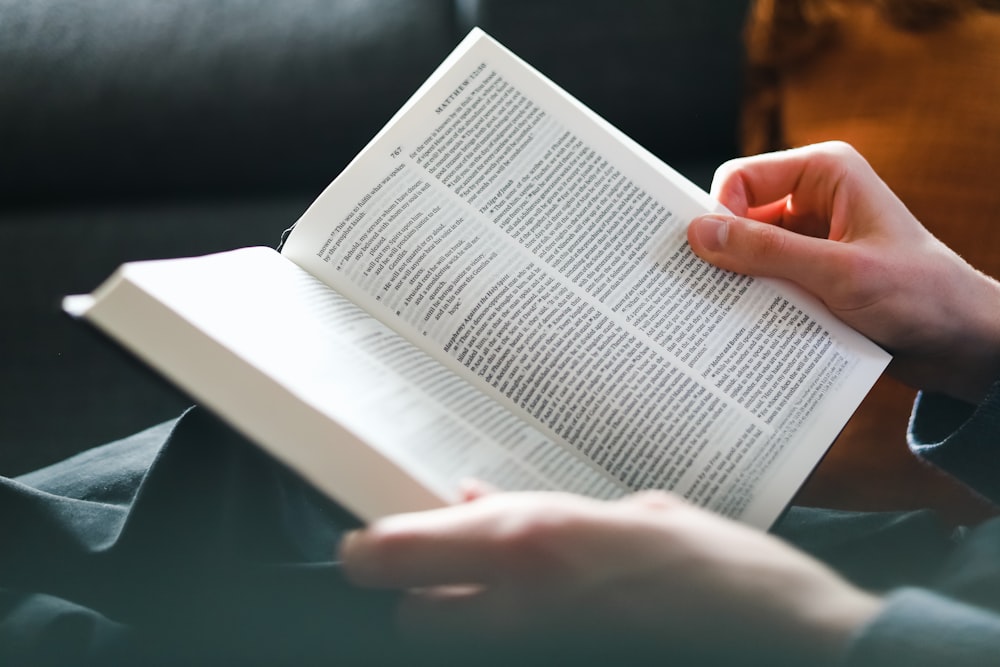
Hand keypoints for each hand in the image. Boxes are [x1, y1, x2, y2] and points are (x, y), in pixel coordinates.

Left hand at [340, 490, 879, 664]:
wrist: (782, 641)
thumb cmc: (718, 565)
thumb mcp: (633, 513)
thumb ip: (544, 512)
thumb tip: (475, 500)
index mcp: (531, 540)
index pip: (395, 556)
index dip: (369, 552)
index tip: (368, 543)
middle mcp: (518, 604)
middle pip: (414, 618)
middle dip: (419, 591)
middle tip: (448, 562)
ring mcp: (537, 650)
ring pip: (451, 643)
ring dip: (458, 615)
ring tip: (502, 586)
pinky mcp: (559, 664)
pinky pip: (499, 652)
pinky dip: (497, 631)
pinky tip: (541, 607)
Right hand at [687, 141, 999, 403]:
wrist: (963, 344)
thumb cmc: (921, 295)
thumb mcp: (840, 273)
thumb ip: (768, 251)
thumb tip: (700, 233)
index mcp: (825, 173)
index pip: (740, 178)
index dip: (721, 215)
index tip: (714, 258)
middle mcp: (815, 199)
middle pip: (738, 217)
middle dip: (727, 254)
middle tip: (713, 290)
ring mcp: (812, 239)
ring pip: (747, 253)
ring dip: (743, 283)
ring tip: (742, 313)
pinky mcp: (810, 274)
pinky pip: (764, 281)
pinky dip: (758, 302)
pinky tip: (758, 325)